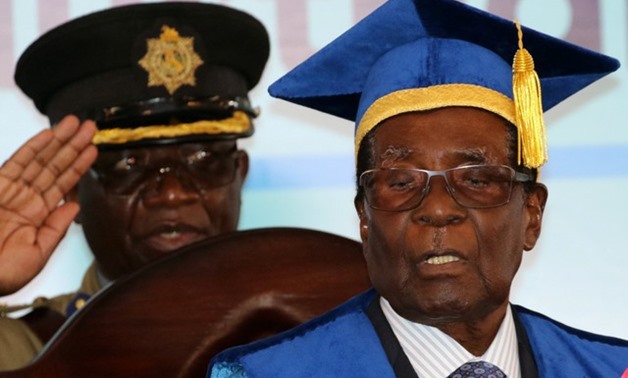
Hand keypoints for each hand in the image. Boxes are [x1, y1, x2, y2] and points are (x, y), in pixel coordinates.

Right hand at [0, 115, 97, 295]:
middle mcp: (26, 199)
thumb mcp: (36, 254)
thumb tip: (75, 206)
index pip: (63, 185)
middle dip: (74, 146)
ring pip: (40, 160)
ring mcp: (11, 190)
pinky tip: (50, 134)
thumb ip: (56, 228)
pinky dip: (34, 147)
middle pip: (55, 167)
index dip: (79, 166)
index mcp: (38, 216)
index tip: (94, 150)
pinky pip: (17, 162)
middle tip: (91, 127)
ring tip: (78, 124)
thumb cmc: (1, 274)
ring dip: (60, 141)